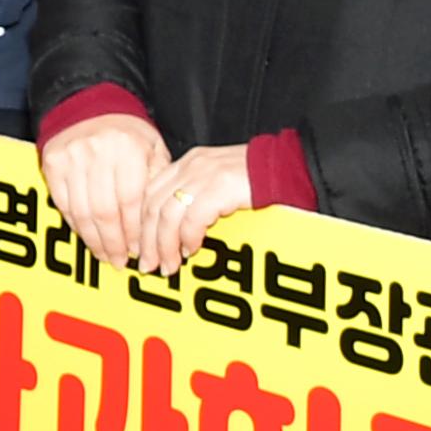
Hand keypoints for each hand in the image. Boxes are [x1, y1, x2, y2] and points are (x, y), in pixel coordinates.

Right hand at [40, 109, 170, 268]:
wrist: (90, 104)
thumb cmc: (128, 133)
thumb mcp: (153, 150)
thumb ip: (156, 183)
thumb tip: (159, 225)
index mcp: (128, 149)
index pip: (130, 201)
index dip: (134, 230)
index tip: (138, 249)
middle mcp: (97, 152)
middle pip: (104, 211)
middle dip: (113, 242)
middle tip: (120, 261)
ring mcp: (71, 157)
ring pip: (81, 211)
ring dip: (93, 239)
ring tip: (104, 255)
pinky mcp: (52, 163)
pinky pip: (63, 203)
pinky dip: (75, 224)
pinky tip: (87, 236)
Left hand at [133, 143, 255, 276]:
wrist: (289, 166)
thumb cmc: (258, 180)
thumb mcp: (218, 184)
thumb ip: (197, 199)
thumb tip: (177, 234)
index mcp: (187, 164)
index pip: (150, 194)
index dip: (142, 224)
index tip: (141, 248)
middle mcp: (191, 166)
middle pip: (153, 205)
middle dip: (147, 240)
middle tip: (148, 264)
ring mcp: (205, 175)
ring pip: (167, 214)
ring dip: (164, 245)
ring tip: (168, 266)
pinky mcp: (221, 187)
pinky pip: (193, 218)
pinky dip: (188, 238)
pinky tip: (191, 251)